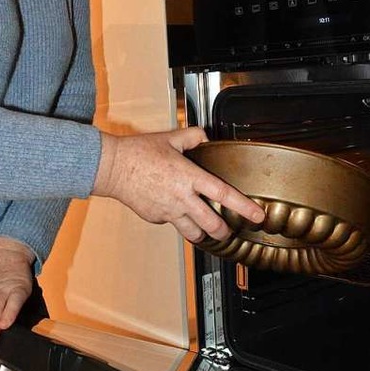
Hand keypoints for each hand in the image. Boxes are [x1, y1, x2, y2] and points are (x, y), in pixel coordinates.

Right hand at [93, 127, 264, 242]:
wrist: (112, 167)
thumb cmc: (139, 152)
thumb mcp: (170, 138)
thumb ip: (192, 137)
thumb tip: (205, 137)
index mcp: (189, 176)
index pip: (224, 195)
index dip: (244, 207)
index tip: (257, 216)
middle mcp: (181, 197)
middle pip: (212, 224)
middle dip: (224, 231)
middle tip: (229, 230)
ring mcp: (168, 211)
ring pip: (193, 233)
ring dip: (203, 233)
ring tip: (207, 229)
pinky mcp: (156, 218)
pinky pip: (172, 223)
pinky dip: (178, 220)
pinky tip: (174, 210)